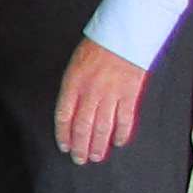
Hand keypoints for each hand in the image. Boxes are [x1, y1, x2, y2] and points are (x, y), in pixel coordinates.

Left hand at [53, 40, 147, 164]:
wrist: (123, 33)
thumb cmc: (98, 46)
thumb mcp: (75, 64)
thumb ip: (72, 89)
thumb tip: (71, 113)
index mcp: (73, 83)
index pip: (64, 116)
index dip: (63, 135)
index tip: (64, 146)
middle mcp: (90, 92)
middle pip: (82, 127)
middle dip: (80, 147)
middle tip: (80, 159)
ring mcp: (111, 95)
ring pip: (102, 128)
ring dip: (98, 146)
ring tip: (96, 157)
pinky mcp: (129, 95)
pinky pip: (125, 120)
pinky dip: (121, 134)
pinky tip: (118, 142)